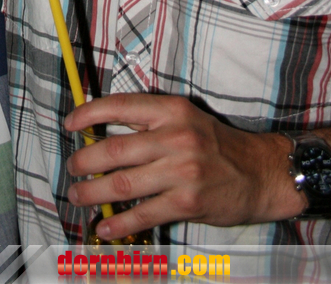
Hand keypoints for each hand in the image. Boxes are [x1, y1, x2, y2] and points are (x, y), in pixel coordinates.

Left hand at [65, 94, 302, 239]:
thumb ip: (149, 122)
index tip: (70, 124)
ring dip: (93, 193)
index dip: (89, 114)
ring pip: (122, 183)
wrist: (260, 173)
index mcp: (171, 110)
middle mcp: (175, 137)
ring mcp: (181, 171)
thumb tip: (102, 130)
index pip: (119, 105)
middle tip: (72, 168)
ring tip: (78, 196)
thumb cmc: (216, 145)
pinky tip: (105, 226)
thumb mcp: (185, 119)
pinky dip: (119, 223)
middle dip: (84, 161)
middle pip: (114, 149)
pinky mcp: (187, 202)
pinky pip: (143, 213)